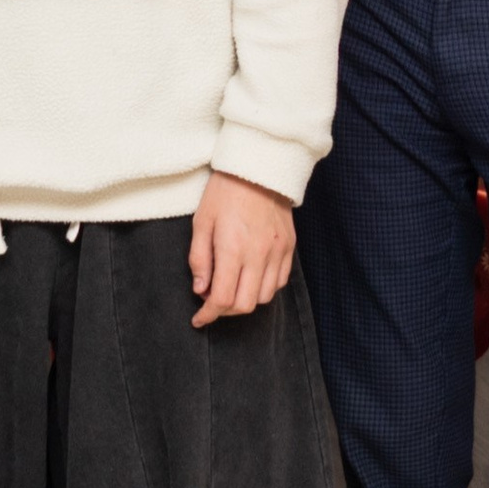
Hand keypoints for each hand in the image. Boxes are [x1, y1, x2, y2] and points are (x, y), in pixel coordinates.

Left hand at [188, 171, 295, 328]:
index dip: (208, 315)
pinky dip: (264, 289)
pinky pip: (279, 282)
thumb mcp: (201, 222)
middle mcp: (259, 255)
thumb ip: (199, 259)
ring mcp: (278, 252)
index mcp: (233, 249)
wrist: (259, 168)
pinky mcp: (289, 247)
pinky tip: (250, 278)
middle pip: (245, 304)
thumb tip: (200, 289)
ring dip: (245, 301)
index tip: (199, 319)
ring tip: (231, 288)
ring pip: (264, 297)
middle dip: (225, 311)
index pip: (223, 298)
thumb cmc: (224, 193)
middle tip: (212, 302)